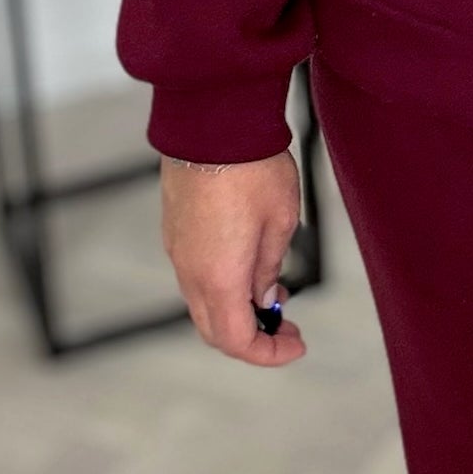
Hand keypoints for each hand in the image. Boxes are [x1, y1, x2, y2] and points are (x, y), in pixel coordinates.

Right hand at [159, 148, 307, 365]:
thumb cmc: (254, 168)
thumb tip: (264, 297)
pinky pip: (195, 273)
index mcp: (218, 278)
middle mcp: (189, 271)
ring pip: (203, 301)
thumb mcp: (281, 221)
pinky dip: (222, 283)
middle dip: (252, 338)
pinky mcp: (174, 227)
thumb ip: (270, 267)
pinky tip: (250, 262)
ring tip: (276, 291)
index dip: (268, 353)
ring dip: (236, 309)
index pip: (236, 340)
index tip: (297, 344)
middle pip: (214, 328)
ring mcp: (177, 249)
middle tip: (287, 327)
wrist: (212, 120)